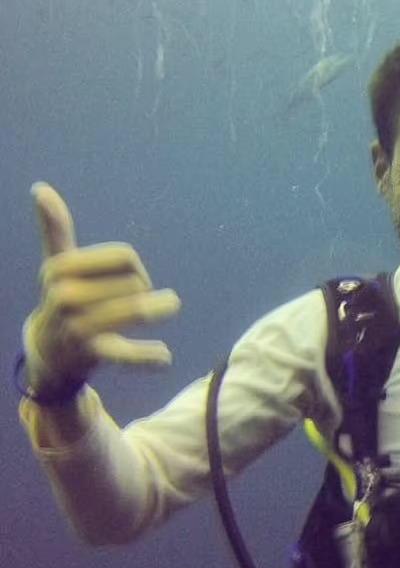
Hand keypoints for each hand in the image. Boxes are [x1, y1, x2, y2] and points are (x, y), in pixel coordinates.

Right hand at [24, 183, 181, 394]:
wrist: (48, 352)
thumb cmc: (62, 299)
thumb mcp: (58, 265)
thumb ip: (54, 228)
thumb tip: (40, 188)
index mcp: (60, 269)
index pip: (125, 256)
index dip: (134, 267)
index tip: (128, 277)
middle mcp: (64, 295)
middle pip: (136, 283)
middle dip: (143, 290)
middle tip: (134, 300)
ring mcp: (77, 326)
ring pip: (139, 309)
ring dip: (161, 308)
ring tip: (167, 306)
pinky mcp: (92, 354)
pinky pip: (128, 355)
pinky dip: (150, 356)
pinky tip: (164, 355)